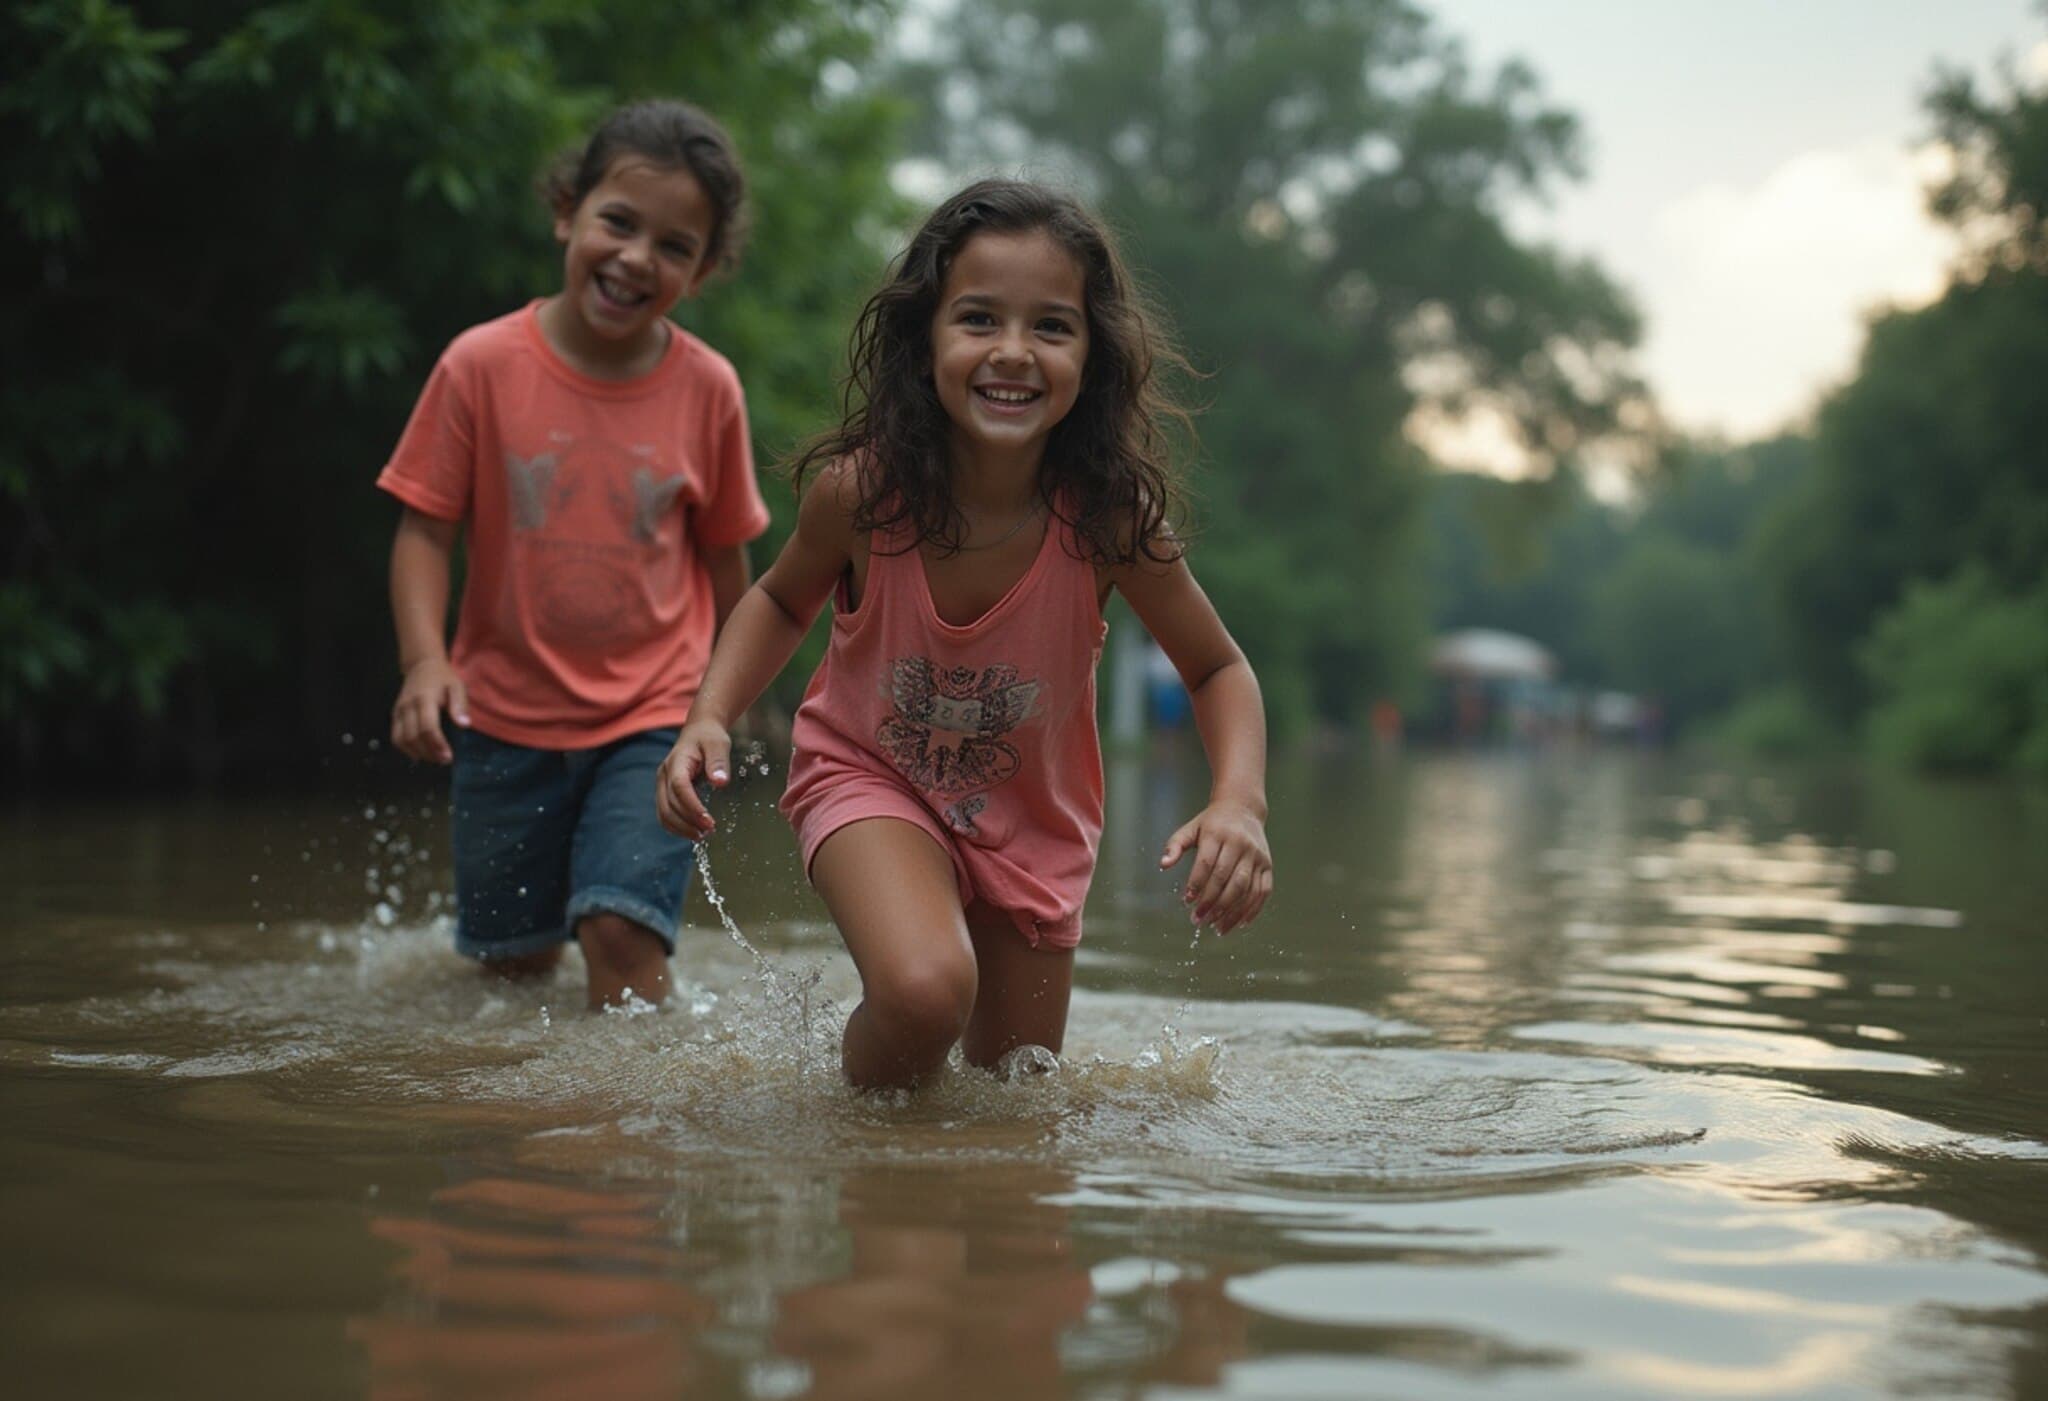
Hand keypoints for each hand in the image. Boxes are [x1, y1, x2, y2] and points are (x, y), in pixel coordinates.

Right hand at [391, 658, 468, 763]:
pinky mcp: (395, 715)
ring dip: (417, 753)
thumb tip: (464, 725)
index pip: (428, 727)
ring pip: (401, 739)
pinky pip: (395, 737)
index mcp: (424, 699)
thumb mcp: (457, 686)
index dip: (437, 744)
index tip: (448, 756)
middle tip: (444, 760)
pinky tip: (420, 753)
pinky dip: (406, 749)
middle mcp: (408, 706)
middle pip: (413, 736)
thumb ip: (460, 705)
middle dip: (429, 753)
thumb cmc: (442, 678)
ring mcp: (398, 711)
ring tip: (434, 759)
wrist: (421, 666)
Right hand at [655, 718, 730, 838]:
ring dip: (681, 828)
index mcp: (676, 762)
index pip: (679, 788)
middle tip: (710, 831)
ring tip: (702, 835)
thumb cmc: (709, 737)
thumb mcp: (719, 744)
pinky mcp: (665, 792)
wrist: (699, 731)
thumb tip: (720, 782)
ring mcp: (662, 784)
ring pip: (664, 813)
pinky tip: (694, 831)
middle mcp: (664, 775)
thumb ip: (719, 762)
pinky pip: (665, 814)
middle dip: (688, 822)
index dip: (692, 807)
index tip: (709, 821)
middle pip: (669, 805)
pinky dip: (677, 826)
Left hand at [1160, 799, 1271, 933]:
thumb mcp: (1190, 829)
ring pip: (1245, 888)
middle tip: (1198, 920)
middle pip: (1226, 879)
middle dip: (1211, 903)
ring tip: (1216, 927)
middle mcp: (1240, 844)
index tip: (1186, 902)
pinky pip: (1263, 891)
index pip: (1207, 864)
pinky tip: (1238, 923)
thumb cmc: (1211, 823)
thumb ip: (1175, 846)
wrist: (1243, 809)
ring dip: (1230, 911)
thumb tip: (1163, 865)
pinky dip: (1252, 910)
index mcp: (1218, 834)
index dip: (1196, 885)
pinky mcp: (1268, 865)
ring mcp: (1256, 856)